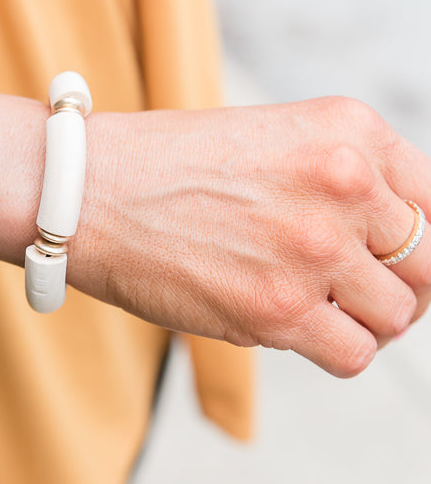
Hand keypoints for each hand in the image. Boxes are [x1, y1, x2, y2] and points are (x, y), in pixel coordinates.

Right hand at [72, 96, 430, 376]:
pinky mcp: (279, 309)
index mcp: (351, 129)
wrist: (88, 190)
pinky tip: (299, 331)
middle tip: (361, 295)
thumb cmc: (168, 167)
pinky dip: (337, 351)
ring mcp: (315, 248)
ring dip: (364, 321)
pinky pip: (355, 354)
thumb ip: (341, 180)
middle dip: (400, 285)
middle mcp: (346, 183)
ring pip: (398, 314)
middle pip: (428, 261)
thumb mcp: (275, 139)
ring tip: (318, 310)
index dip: (420, 240)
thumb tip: (392, 247)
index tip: (396, 261)